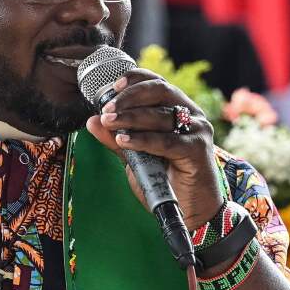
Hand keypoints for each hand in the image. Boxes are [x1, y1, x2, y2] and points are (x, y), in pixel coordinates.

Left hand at [83, 67, 224, 231]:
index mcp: (177, 109)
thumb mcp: (135, 157)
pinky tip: (123, 140)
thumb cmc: (165, 180)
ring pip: (161, 115)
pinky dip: (142, 139)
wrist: (191, 210)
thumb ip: (117, 139)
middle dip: (129, 97)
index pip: (157, 82)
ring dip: (131, 117)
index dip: (135, 79)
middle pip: (160, 91)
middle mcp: (190, 114)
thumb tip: (92, 121)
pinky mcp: (197, 150)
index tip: (112, 85)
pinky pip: (166, 141)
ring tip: (109, 122)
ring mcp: (196, 130)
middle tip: (106, 109)